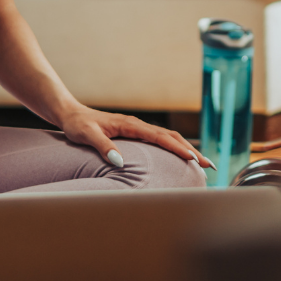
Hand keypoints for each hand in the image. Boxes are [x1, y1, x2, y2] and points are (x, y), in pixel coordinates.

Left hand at [58, 105, 213, 169]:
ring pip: (168, 138)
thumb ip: (103, 147)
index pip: (161, 138)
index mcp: (130, 125)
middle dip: (192, 151)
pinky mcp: (135, 134)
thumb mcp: (86, 136)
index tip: (193, 159)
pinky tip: (180, 158)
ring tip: (202, 164)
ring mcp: (138, 129)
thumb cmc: (77, 125)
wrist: (71, 114)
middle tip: (209, 166)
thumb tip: (120, 163)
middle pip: (171, 137)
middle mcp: (138, 125)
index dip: (178, 149)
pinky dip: (174, 148)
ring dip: (186, 150)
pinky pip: (160, 140)